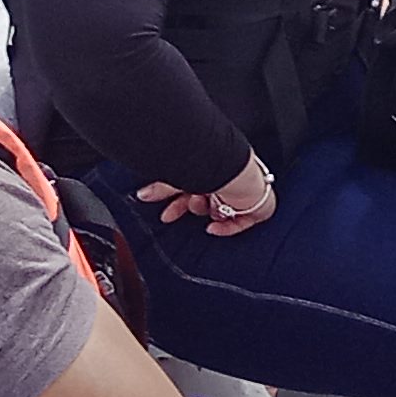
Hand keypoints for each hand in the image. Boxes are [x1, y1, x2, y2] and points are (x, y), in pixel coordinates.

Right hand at [138, 156, 278, 236]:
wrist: (235, 173)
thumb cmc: (210, 168)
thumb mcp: (180, 178)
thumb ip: (161, 188)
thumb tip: (141, 194)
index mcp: (213, 171)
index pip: (193, 190)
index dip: (177, 203)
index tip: (165, 213)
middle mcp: (227, 182)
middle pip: (203, 202)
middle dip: (186, 208)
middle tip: (170, 214)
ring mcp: (240, 195)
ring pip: (217, 212)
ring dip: (202, 210)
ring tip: (198, 202)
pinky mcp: (254, 209)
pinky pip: (238, 225)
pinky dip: (224, 228)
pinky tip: (212, 227)